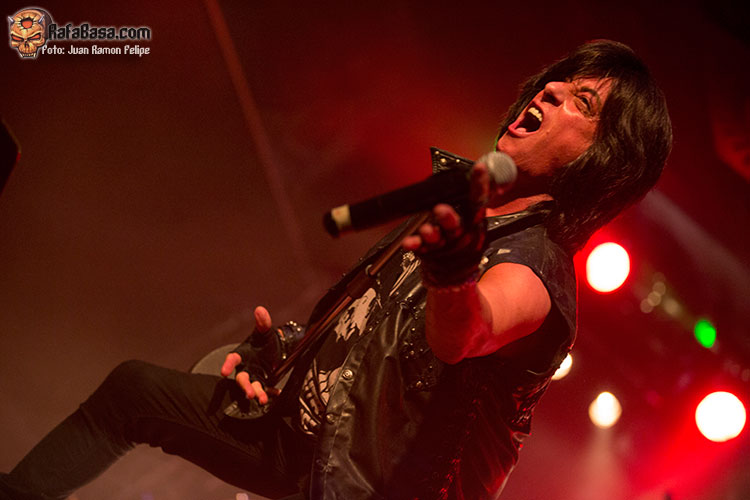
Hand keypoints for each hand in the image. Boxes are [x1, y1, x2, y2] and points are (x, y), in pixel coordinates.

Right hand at [220, 306, 279, 404]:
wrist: (275, 349)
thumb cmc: (264, 340)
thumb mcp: (265, 331)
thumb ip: (263, 322)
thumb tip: (260, 310)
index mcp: (242, 354)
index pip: (233, 359)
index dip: (228, 365)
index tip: (224, 372)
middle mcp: (246, 367)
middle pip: (242, 378)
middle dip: (245, 386)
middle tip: (249, 393)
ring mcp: (255, 376)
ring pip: (253, 387)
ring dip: (257, 393)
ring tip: (262, 400)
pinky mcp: (264, 383)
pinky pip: (266, 389)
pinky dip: (271, 393)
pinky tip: (276, 394)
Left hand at [401, 161, 489, 285]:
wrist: (456, 276)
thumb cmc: (463, 239)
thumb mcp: (473, 219)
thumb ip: (475, 199)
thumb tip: (485, 168)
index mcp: (474, 220)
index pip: (480, 200)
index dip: (480, 185)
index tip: (479, 169)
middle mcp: (462, 233)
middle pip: (458, 225)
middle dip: (449, 218)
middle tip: (440, 210)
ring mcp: (446, 245)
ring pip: (440, 238)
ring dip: (432, 233)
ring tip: (425, 230)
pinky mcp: (430, 254)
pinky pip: (422, 249)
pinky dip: (415, 245)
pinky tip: (409, 242)